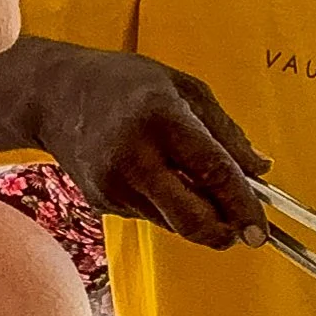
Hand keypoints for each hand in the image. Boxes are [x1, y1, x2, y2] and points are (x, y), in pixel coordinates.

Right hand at [33, 45, 271, 248]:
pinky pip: (152, 217)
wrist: (54, 95)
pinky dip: (169, 207)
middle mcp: (135, 157)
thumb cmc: (125, 83)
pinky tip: (158, 178)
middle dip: (224, 233)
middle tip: (243, 232)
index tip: (260, 229)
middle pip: (191, 218)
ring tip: (196, 185)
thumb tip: (261, 170)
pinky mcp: (102, 202)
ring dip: (197, 217)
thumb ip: (226, 131)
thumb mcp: (184, 88)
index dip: (243, 205)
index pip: (213, 171)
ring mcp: (114, 184)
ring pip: (174, 223)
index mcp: (162, 119)